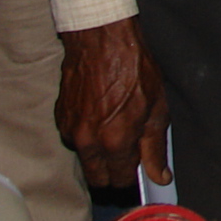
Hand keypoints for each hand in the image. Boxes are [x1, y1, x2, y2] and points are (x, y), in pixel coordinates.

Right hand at [55, 18, 170, 188]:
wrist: (101, 40)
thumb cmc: (134, 69)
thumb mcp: (156, 109)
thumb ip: (155, 148)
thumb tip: (160, 177)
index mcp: (115, 142)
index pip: (119, 180)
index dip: (130, 178)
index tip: (136, 170)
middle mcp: (88, 142)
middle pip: (96, 178)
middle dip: (112, 173)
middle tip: (125, 156)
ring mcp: (70, 130)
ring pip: (84, 158)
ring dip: (97, 153)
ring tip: (113, 128)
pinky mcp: (59, 117)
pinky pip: (72, 139)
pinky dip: (85, 136)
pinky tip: (98, 116)